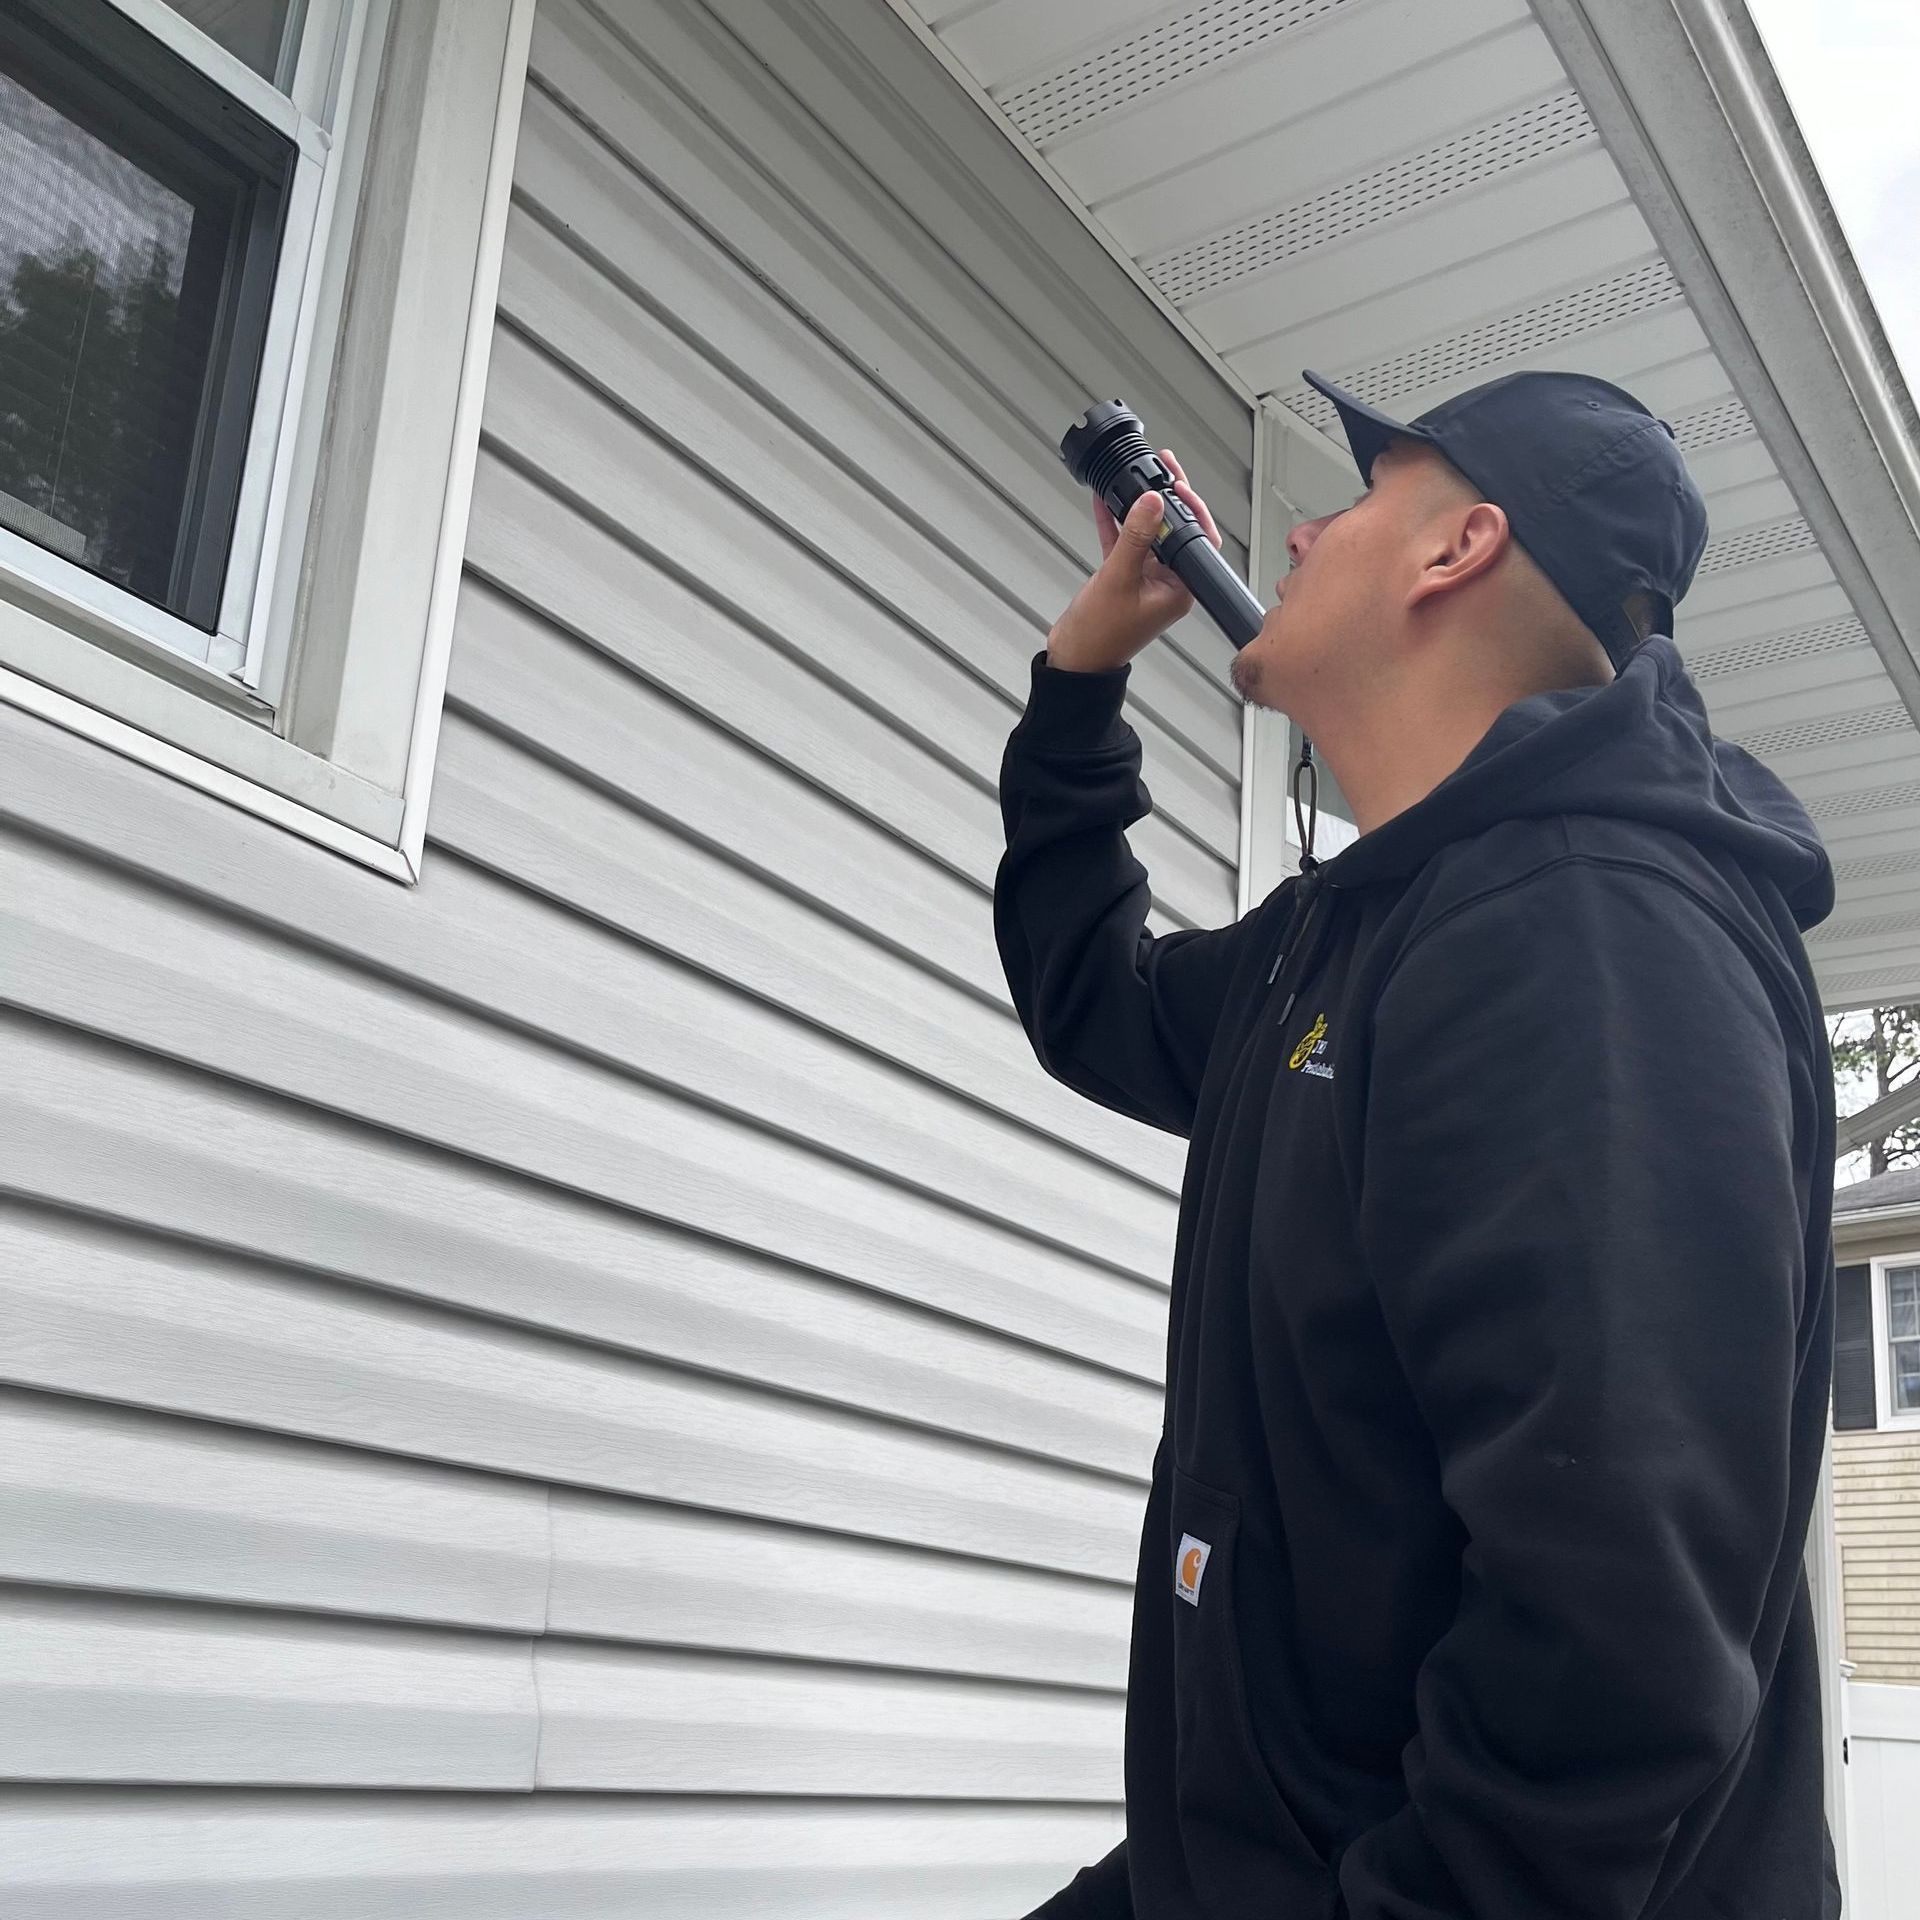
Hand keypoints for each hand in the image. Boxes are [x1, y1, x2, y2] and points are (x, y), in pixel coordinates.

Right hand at [1047, 448, 1222, 672]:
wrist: (1074, 658)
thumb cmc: (1100, 635)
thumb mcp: (1118, 578)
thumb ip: (1135, 537)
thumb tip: (1152, 502)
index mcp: (1180, 588)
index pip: (1198, 539)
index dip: (1192, 508)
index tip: (1177, 484)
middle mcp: (1168, 582)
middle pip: (1175, 530)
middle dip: (1167, 498)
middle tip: (1162, 467)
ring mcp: (1146, 578)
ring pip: (1149, 532)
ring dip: (1140, 506)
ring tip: (1137, 474)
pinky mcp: (1125, 576)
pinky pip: (1125, 542)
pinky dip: (1116, 522)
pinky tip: (1105, 499)